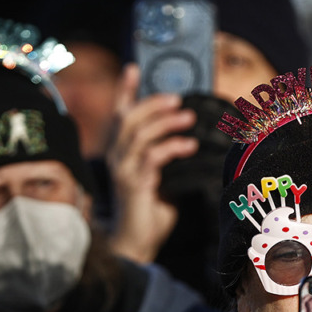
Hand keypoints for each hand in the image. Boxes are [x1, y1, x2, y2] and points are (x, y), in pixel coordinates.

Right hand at [107, 63, 197, 262]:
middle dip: (153, 104)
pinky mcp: (134, 185)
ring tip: (188, 118)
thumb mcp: (163, 179)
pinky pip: (151, 158)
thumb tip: (193, 141)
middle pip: (128, 119)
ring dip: (165, 123)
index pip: (119, 115)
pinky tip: (189, 146)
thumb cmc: (151, 211)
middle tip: (178, 100)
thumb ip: (169, 160)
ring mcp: (124, 171)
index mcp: (123, 153)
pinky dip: (171, 148)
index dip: (124, 91)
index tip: (133, 67)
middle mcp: (118, 158)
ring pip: (138, 135)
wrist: (137, 243)